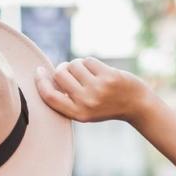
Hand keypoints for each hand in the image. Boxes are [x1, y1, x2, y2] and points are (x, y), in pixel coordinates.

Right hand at [33, 57, 155, 123]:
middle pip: (60, 74)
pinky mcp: (108, 77)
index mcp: (77, 114)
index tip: (38, 71)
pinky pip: (88, 61)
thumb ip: (68, 98)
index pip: (50, 96)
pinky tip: (99, 71)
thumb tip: (49, 75)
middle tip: (71, 72)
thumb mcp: (85, 110)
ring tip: (88, 73)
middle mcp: (85, 102)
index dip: (40, 82)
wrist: (136, 105)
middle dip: (63, 68)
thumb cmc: (107, 105)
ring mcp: (97, 89)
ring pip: (74, 64)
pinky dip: (91, 63)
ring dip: (78, 65)